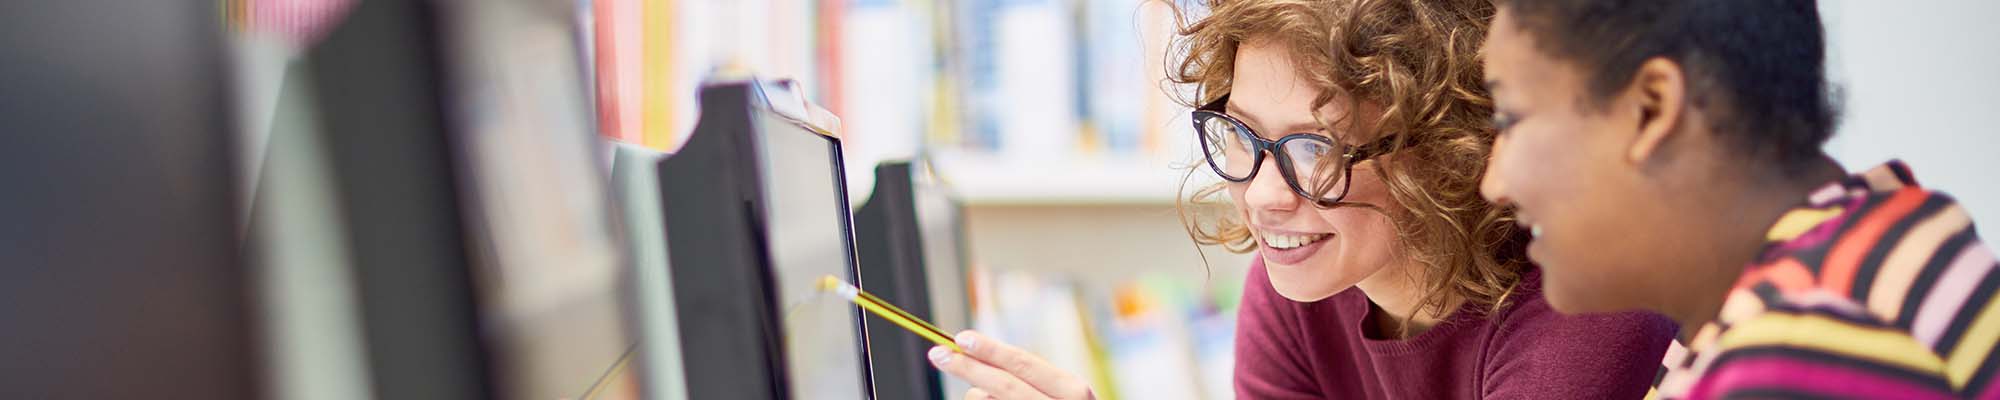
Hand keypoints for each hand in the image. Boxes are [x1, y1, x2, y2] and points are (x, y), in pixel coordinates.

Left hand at [928, 330, 1095, 399]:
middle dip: (968, 367)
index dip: (991, 350)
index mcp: (1073, 390)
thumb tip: (977, 359)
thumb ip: (1029, 378)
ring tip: (983, 392)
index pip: (1024, 364)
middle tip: (938, 354)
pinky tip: (986, 399)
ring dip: (978, 396)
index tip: (961, 338)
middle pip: (1004, 385)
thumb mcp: (1061, 393)